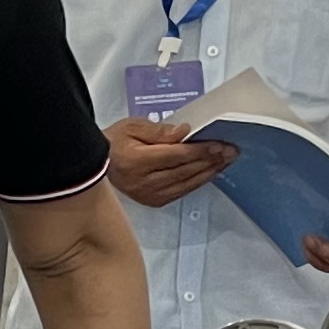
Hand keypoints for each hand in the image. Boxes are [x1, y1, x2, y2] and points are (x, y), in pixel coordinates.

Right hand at [104, 117, 237, 208]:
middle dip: (210, 160)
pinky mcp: (153, 201)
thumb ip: (159, 131)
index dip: (200, 150)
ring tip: (225, 161)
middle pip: (184, 171)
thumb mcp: (133, 126)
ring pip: (186, 183)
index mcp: (135, 161)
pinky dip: (198, 181)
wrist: (97, 164)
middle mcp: (143, 182)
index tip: (220, 144)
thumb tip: (184, 132)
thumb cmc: (115, 142)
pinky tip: (210, 173)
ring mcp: (148, 195)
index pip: (176, 156)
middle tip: (230, 151)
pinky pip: (182, 192)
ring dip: (208, 172)